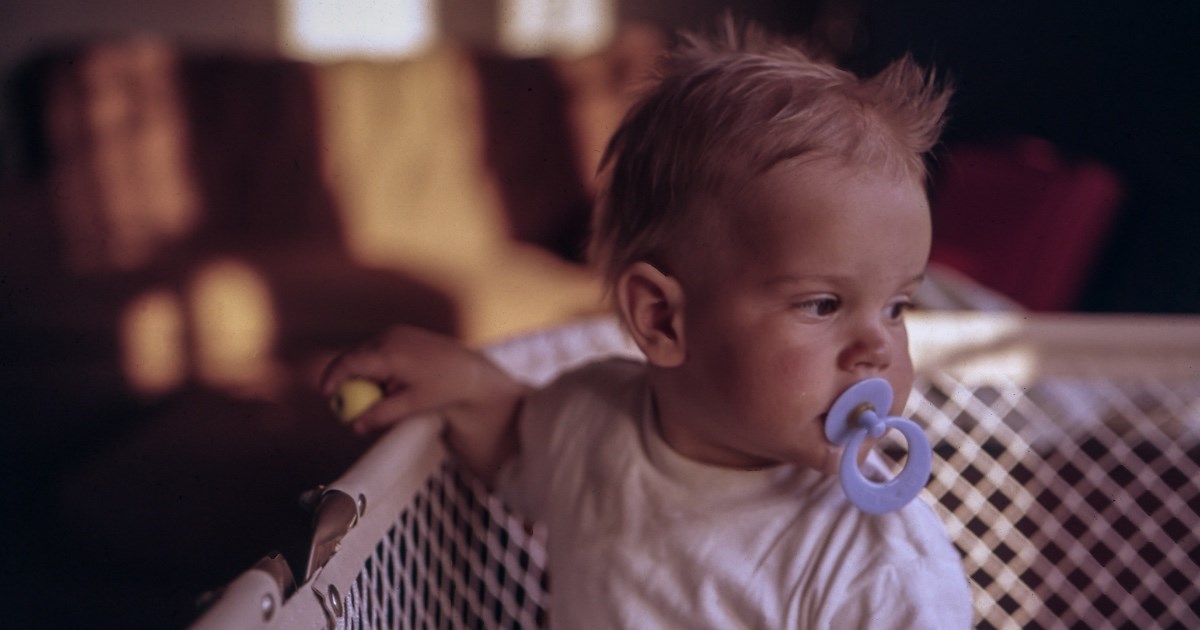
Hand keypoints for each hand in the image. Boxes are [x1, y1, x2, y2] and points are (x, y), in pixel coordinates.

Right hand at [320, 326, 524, 483]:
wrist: (469, 368)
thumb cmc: (443, 386)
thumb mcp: (412, 404)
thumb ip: (381, 414)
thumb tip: (355, 427)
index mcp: (390, 352)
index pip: (350, 362)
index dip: (333, 377)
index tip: (325, 394)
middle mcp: (390, 336)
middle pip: (354, 356)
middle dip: (345, 378)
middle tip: (343, 401)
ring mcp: (395, 331)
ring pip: (365, 353)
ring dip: (364, 373)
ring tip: (384, 393)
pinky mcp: (401, 332)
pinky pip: (377, 349)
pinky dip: (376, 365)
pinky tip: (395, 381)